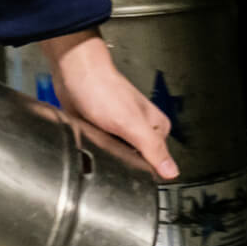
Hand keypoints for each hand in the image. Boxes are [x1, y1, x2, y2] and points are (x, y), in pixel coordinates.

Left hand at [40, 30, 179, 180]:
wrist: (74, 73)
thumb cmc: (103, 89)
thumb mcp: (132, 124)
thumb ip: (153, 149)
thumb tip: (171, 172)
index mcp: (157, 127)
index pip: (157, 162)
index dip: (143, 170)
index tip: (129, 169)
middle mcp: (141, 128)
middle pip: (136, 161)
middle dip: (121, 163)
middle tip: (110, 153)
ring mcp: (121, 129)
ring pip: (117, 155)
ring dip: (106, 155)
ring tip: (99, 146)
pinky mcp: (103, 129)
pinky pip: (101, 148)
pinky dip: (95, 148)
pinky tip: (91, 144)